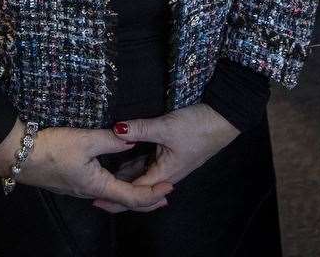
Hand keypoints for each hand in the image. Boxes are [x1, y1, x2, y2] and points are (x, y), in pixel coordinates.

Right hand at [0, 121, 171, 213]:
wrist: (18, 155)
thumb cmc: (52, 148)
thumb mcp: (85, 139)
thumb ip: (112, 139)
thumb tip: (133, 138)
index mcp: (98, 185)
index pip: (133, 197)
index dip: (153, 194)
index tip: (171, 188)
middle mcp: (91, 192)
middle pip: (124, 201)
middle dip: (147, 199)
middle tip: (166, 194)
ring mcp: (80, 188)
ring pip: (113, 195)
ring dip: (133, 193)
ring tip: (149, 186)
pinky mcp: (73, 182)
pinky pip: (102, 189)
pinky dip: (118, 187)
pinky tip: (121, 176)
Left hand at [92, 104, 238, 211]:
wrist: (223, 119)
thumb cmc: (197, 127)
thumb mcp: (166, 127)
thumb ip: (140, 129)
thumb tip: (115, 129)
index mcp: (164, 175)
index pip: (135, 192)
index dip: (116, 197)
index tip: (96, 199)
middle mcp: (166, 174)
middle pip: (138, 187)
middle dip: (119, 190)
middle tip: (96, 191)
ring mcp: (170, 164)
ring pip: (143, 175)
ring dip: (126, 177)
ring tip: (104, 176)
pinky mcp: (172, 154)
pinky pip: (149, 164)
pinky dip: (135, 165)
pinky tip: (123, 160)